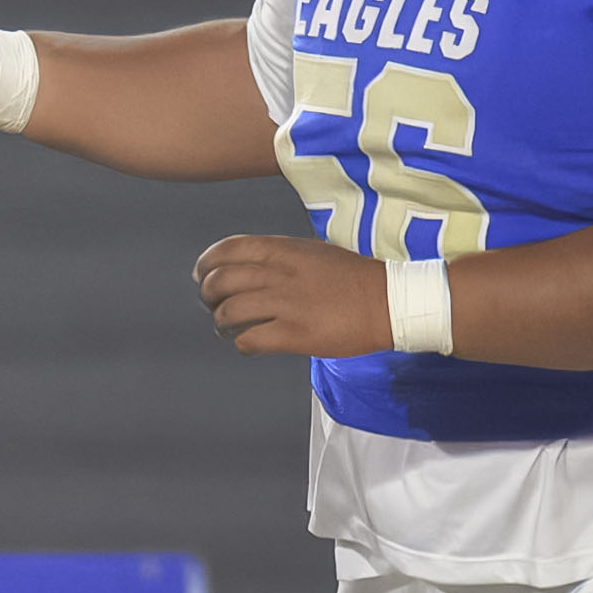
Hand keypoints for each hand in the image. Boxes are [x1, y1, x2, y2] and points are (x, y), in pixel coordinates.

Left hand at [195, 233, 389, 356]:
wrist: (389, 302)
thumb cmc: (354, 279)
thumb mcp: (313, 253)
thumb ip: (279, 258)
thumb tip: (248, 269)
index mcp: (284, 250)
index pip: (228, 249)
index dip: (207, 262)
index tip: (202, 273)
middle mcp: (280, 274)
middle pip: (221, 281)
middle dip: (208, 295)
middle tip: (213, 304)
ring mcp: (286, 304)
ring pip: (228, 312)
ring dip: (221, 321)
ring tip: (228, 327)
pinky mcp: (294, 334)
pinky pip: (249, 340)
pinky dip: (241, 343)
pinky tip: (248, 343)